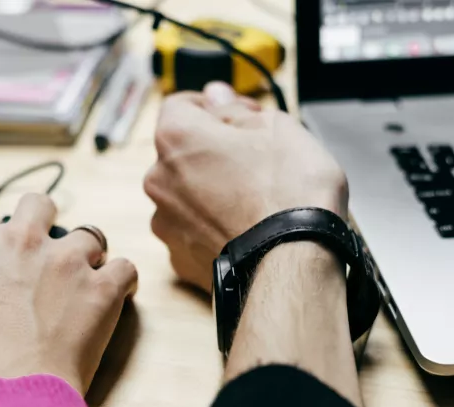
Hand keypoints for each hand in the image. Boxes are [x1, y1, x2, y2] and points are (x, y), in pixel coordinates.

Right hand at [0, 195, 137, 395]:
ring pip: (89, 234)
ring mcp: (66, 261)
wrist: (6, 396)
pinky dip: (123, 281)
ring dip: (86, 254)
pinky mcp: (102, 288)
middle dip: (40, 222)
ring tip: (82, 280)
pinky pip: (126, 268)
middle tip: (40, 253)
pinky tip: (116, 296)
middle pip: (37, 204)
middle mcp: (21, 241)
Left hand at [144, 82, 348, 292]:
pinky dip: (214, 229)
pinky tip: (245, 230)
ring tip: (254, 202)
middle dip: (212, 153)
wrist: (293, 262)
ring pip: (186, 196)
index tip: (237, 118)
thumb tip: (217, 98)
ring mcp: (167, 224)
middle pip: (181, 154)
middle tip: (254, 162)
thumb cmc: (288, 194)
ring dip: (211, 193)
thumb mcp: (275, 127)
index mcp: (176, 137)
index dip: (213, 108)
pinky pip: (194, 233)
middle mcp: (160, 180)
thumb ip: (235, 109)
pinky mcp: (181, 260)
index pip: (181, 106)